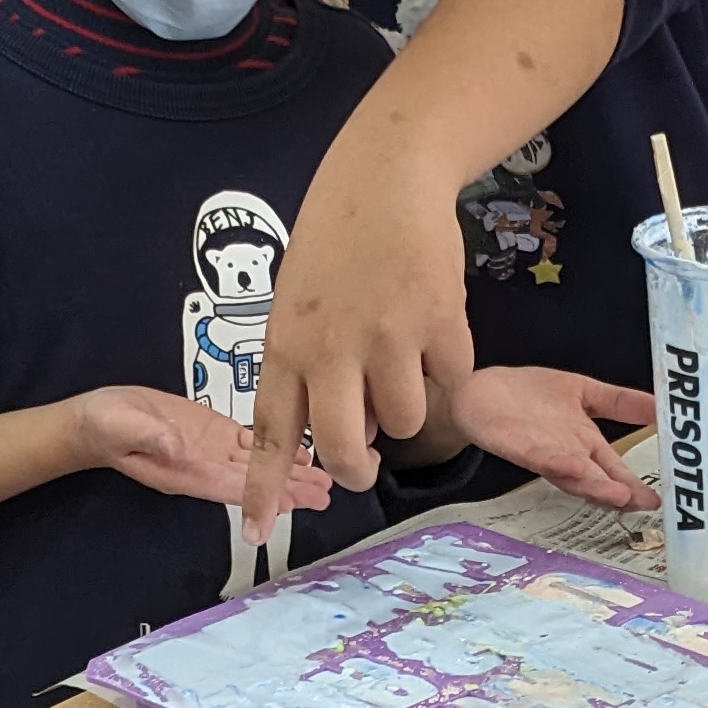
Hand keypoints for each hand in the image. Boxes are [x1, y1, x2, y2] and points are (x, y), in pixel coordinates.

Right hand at [70, 385, 332, 512]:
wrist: (97, 418)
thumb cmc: (104, 426)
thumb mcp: (122, 426)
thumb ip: (150, 437)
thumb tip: (176, 446)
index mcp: (185, 470)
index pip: (230, 485)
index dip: (263, 493)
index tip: (293, 499)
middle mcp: (205, 465)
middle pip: (255, 480)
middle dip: (290, 489)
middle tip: (325, 495)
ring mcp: (213, 451)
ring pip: (260, 464)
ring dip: (292, 472)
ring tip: (324, 481)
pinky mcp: (215, 432)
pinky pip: (252, 443)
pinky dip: (279, 447)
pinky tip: (302, 451)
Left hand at [249, 149, 474, 532]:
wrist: (387, 175)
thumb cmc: (338, 241)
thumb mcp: (299, 302)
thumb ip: (313, 368)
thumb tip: (353, 434)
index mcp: (286, 343)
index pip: (270, 431)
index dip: (263, 486)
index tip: (256, 532)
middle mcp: (331, 347)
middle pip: (342, 449)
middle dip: (357, 470)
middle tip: (365, 463)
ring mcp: (388, 337)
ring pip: (403, 422)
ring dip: (407, 404)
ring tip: (401, 356)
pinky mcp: (441, 323)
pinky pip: (451, 380)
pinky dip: (448, 363)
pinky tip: (432, 322)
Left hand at [442, 367, 653, 509]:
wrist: (480, 391)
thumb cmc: (530, 397)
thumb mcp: (584, 392)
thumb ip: (620, 401)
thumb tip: (662, 404)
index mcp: (584, 444)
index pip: (615, 470)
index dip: (635, 484)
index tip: (661, 498)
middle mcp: (567, 455)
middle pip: (598, 480)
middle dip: (620, 493)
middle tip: (646, 504)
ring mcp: (543, 453)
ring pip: (572, 475)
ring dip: (594, 486)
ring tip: (619, 495)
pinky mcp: (516, 446)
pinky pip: (539, 457)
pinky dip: (557, 463)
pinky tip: (574, 465)